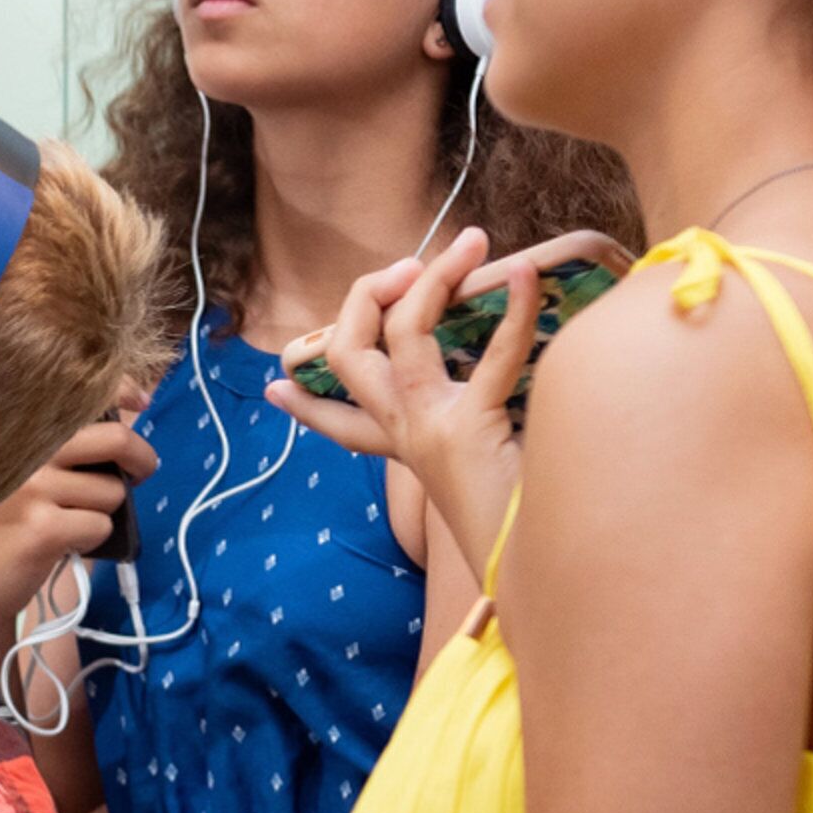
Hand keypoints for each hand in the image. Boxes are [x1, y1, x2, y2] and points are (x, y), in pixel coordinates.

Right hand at [0, 411, 155, 643]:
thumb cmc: (0, 521)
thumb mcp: (24, 468)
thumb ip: (65, 443)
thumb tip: (126, 419)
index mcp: (22, 427)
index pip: (84, 390)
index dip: (123, 388)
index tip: (141, 401)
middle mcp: (25, 448)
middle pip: (116, 439)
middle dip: (140, 460)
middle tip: (136, 476)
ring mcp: (33, 486)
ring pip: (112, 491)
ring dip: (102, 512)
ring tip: (67, 521)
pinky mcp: (43, 526)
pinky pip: (100, 526)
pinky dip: (90, 540)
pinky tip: (60, 543)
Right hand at [264, 229, 601, 558]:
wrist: (536, 570)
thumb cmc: (526, 517)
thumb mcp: (491, 460)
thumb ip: (492, 416)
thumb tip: (528, 367)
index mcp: (406, 448)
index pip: (341, 427)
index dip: (306, 406)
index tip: (277, 390)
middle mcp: (406, 434)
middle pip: (349, 355)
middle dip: (365, 297)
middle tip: (408, 265)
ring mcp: (430, 430)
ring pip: (402, 335)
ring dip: (433, 279)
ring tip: (471, 242)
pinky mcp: (470, 429)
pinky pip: (490, 356)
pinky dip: (514, 309)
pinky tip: (528, 277)